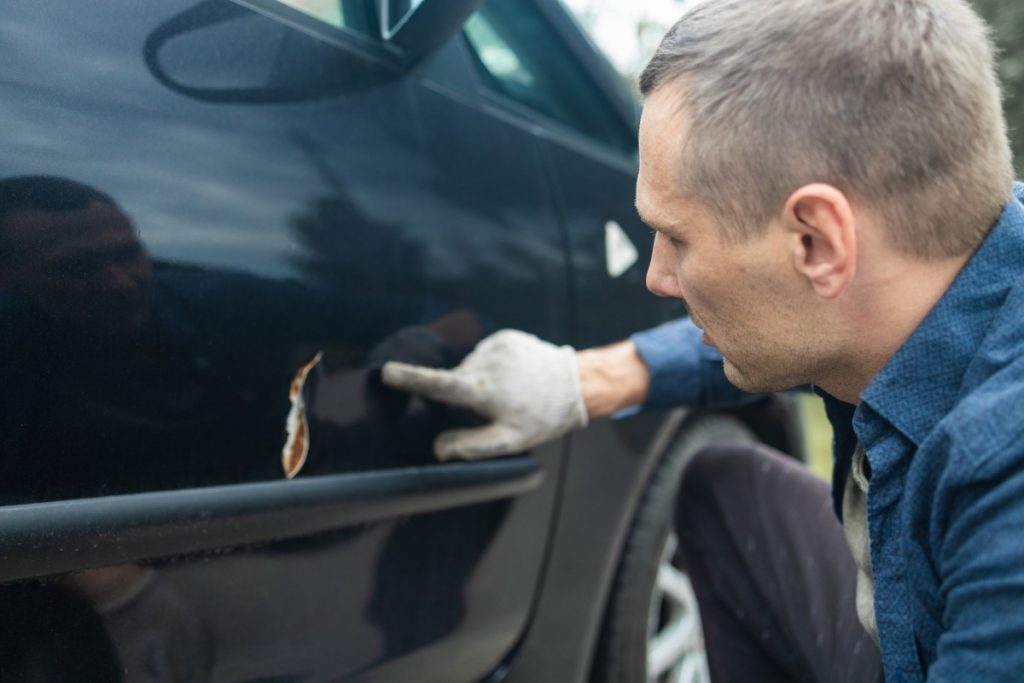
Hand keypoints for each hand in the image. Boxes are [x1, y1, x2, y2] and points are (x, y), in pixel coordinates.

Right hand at [382, 330, 587, 459]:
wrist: (576, 385)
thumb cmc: (541, 418)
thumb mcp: (509, 441)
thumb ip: (471, 447)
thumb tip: (438, 449)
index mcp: (485, 392)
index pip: (439, 385)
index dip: (410, 379)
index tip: (387, 371)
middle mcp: (487, 364)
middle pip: (455, 380)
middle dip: (461, 394)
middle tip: (491, 408)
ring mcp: (497, 346)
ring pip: (470, 367)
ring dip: (478, 381)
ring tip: (508, 392)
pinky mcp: (506, 337)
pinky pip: (485, 354)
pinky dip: (490, 366)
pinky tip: (513, 377)